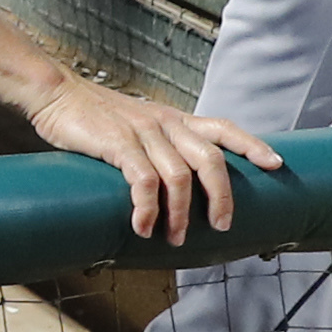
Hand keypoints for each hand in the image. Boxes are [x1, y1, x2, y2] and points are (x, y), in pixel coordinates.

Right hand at [27, 79, 280, 242]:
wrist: (55, 93)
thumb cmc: (92, 115)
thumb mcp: (135, 124)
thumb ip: (156, 145)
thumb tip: (169, 184)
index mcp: (174, 118)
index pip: (224, 128)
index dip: (252, 145)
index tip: (276, 165)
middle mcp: (166, 123)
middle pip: (211, 158)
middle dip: (222, 196)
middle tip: (221, 225)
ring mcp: (143, 132)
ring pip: (179, 177)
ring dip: (181, 214)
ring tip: (175, 238)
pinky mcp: (117, 143)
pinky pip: (143, 180)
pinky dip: (147, 208)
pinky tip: (143, 226)